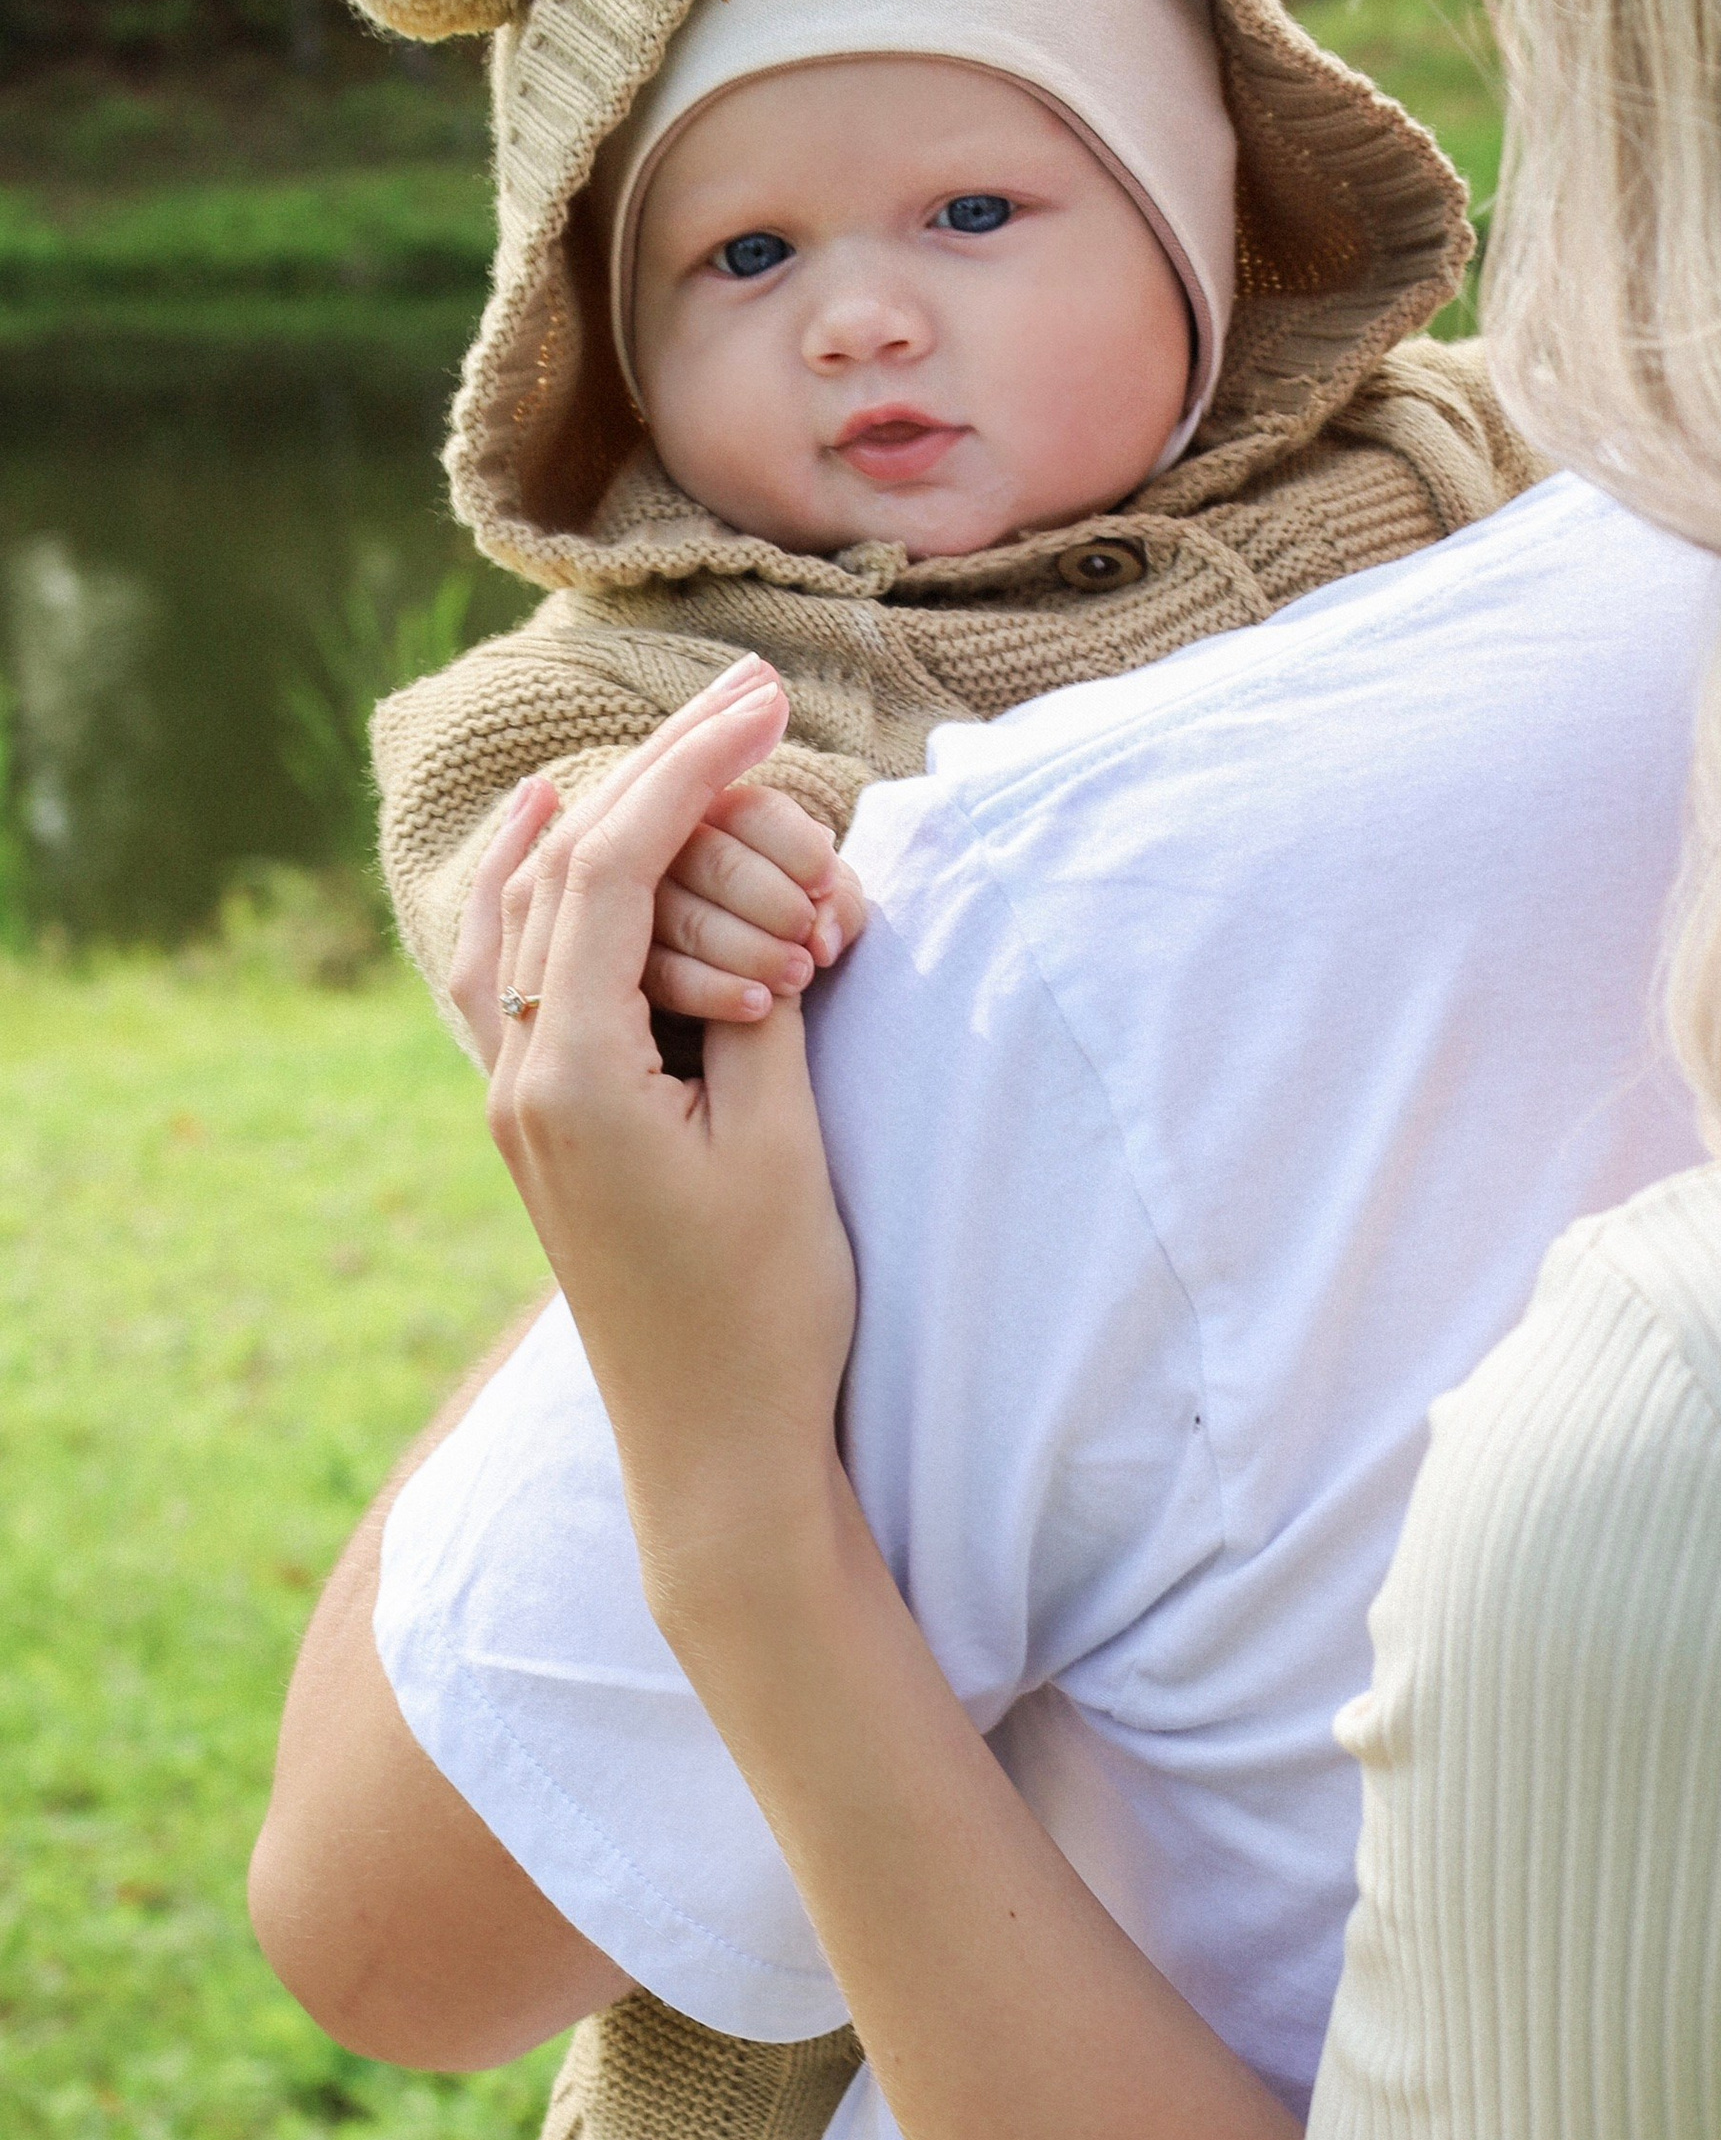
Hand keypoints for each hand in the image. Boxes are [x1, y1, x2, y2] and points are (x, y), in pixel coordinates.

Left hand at [478, 661, 858, 1636]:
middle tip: (752, 693)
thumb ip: (754, 1011)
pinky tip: (568, 831)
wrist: (714, 1446)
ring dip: (615, 820)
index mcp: (573, 1073)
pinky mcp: (548, 1123)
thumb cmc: (764, 1307)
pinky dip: (555, 887)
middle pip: (568, 868)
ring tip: (690, 750)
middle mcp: (520, 1075)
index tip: (769, 702)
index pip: (616, 867)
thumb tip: (750, 918)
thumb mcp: (781, 1142)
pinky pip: (524, 968)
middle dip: (662, 771)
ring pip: (533, 910)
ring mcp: (521, 1101)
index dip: (692, 767)